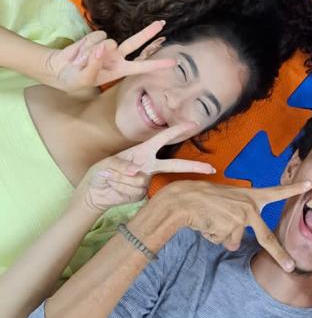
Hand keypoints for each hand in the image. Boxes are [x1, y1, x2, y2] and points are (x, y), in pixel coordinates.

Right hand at [45, 20, 174, 93]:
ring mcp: (107, 46)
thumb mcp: (85, 78)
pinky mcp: (96, 37)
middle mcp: (117, 56)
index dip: (156, 64)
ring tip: (82, 62)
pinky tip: (79, 53)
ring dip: (93, 51)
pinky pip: (96, 36)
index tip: (173, 62)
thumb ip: (95, 64)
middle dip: (148, 33)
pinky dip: (86, 45)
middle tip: (161, 23)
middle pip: (136, 42)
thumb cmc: (75, 79)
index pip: (141, 66)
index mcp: (119, 69)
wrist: (59, 69)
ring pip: (109, 41)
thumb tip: (105, 46)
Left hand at [72, 122, 214, 212]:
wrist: (94, 193)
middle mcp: (148, 165)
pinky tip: (113, 188)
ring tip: (109, 177)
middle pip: (174, 165)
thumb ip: (121, 165)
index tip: (193, 123)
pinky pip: (134, 189)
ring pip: (140, 178)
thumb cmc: (101, 172)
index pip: (163, 139)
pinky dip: (121, 187)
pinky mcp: (141, 194)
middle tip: (211, 169)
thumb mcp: (107, 163)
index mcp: (143, 151)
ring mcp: (146, 180)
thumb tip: (136, 172)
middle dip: (193, 167)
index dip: (177, 130)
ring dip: (120, 178)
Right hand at [157, 177, 311, 267]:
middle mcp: (249, 207)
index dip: (293, 189)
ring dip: (221, 236)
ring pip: (234, 242)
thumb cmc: (204, 197)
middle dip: (279, 255)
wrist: (185, 198)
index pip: (276, 192)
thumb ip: (240, 214)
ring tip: (212, 220)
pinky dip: (213, 237)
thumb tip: (236, 242)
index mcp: (251, 197)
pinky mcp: (229, 228)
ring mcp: (240, 219)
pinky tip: (207, 223)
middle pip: (266, 238)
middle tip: (291, 267)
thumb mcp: (229, 200)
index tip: (311, 185)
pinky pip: (222, 242)